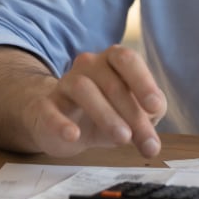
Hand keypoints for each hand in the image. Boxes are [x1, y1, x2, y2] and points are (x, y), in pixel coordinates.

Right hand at [25, 45, 166, 157]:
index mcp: (113, 60)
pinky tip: (74, 135)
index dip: (144, 82)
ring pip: (83, 89)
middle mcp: (89, 64)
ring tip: (123, 138)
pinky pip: (49, 110)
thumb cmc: (105, 110)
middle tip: (146, 139)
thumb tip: (153, 134)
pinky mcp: (43, 106)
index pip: (128, 60)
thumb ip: (147, 117)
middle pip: (112, 82)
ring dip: (106, 115)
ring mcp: (64, 83)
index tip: (155, 106)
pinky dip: (61, 122)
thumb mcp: (131, 112)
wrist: (59, 122)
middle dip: (132, 112)